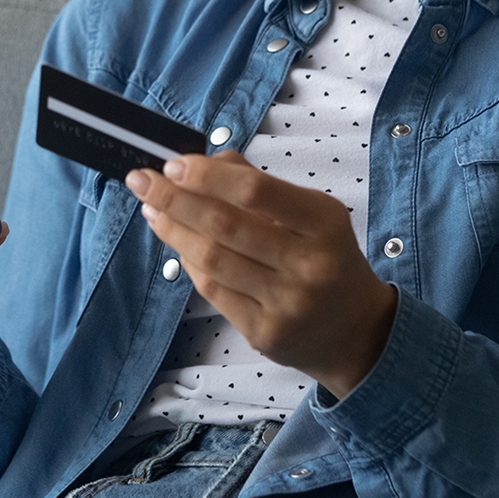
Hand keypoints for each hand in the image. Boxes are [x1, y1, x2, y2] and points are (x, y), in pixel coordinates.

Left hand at [128, 152, 396, 398]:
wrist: (356, 332)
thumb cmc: (325, 257)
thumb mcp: (311, 213)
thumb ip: (258, 185)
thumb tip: (201, 164)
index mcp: (324, 222)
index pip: (255, 191)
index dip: (206, 175)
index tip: (173, 164)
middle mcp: (308, 264)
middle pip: (224, 225)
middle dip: (174, 199)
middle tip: (142, 181)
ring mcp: (287, 303)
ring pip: (212, 260)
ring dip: (174, 231)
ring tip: (153, 211)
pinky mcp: (266, 333)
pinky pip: (214, 292)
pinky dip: (191, 264)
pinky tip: (180, 246)